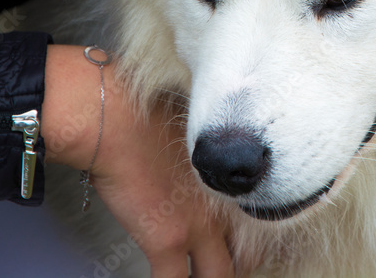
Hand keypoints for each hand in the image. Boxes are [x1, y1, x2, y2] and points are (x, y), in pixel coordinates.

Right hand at [42, 45, 232, 277]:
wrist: (116, 119)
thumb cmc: (144, 114)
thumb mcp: (195, 131)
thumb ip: (206, 154)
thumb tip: (201, 158)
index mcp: (232, 179)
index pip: (259, 222)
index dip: (247, 241)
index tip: (236, 247)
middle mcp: (225, 204)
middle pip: (247, 256)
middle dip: (233, 268)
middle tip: (217, 268)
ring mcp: (199, 226)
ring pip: (218, 276)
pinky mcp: (167, 242)